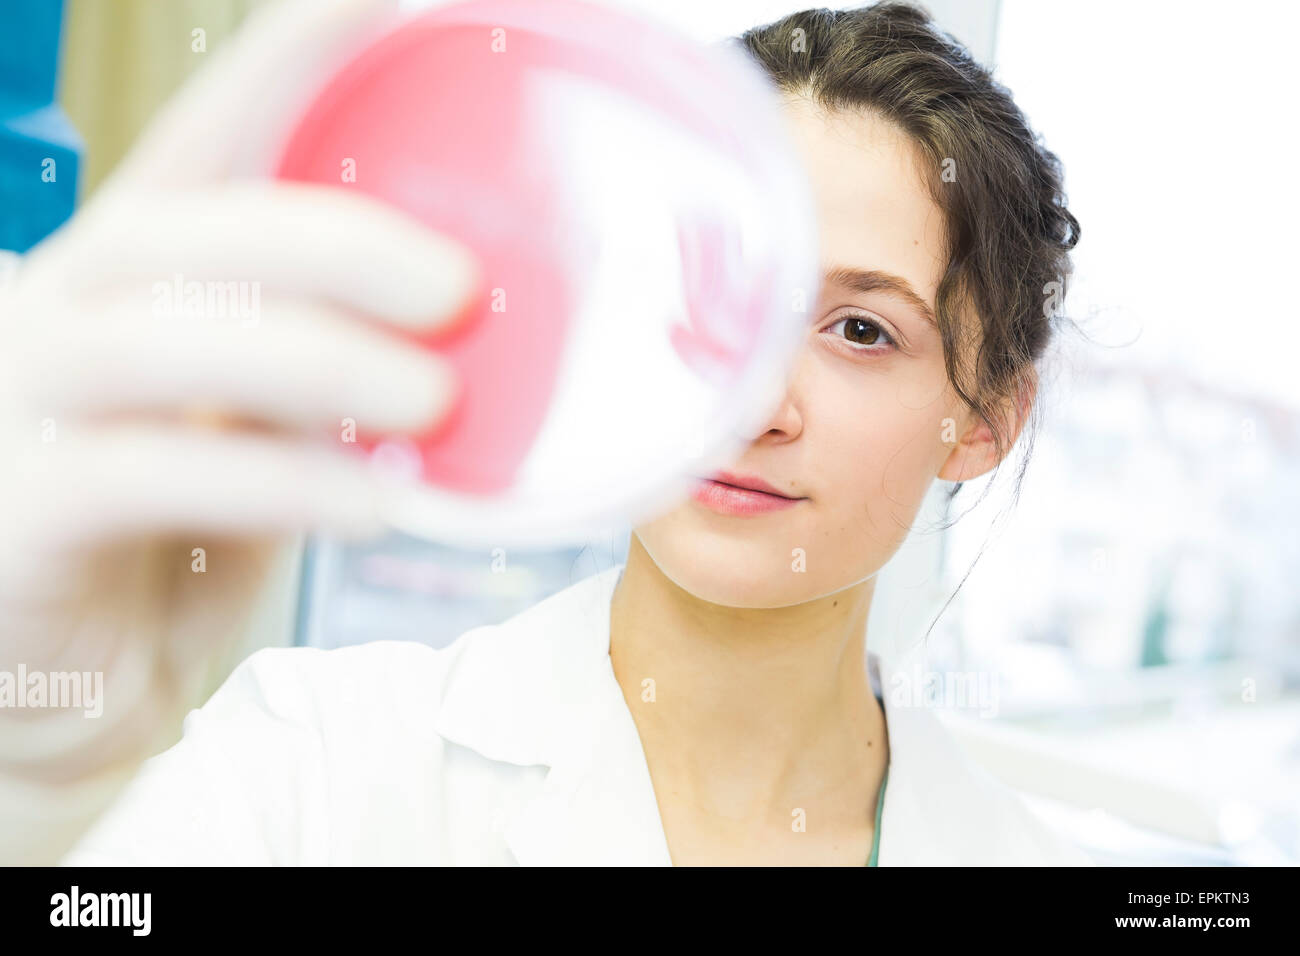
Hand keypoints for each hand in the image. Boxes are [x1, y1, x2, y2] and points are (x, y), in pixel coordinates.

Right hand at [0, 0, 474, 860]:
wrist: (61, 689)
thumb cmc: (172, 549)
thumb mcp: (256, 443)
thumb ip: (326, 383)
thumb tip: (471, 346)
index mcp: (134, 282)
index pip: (210, 143)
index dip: (288, 62)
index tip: (385, 1)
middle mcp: (58, 316)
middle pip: (179, 226)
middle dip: (325, 241)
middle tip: (458, 286)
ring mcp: (20, 408)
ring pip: (156, 339)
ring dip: (311, 360)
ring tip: (432, 402)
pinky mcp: (16, 513)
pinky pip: (147, 477)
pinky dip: (274, 481)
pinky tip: (370, 504)